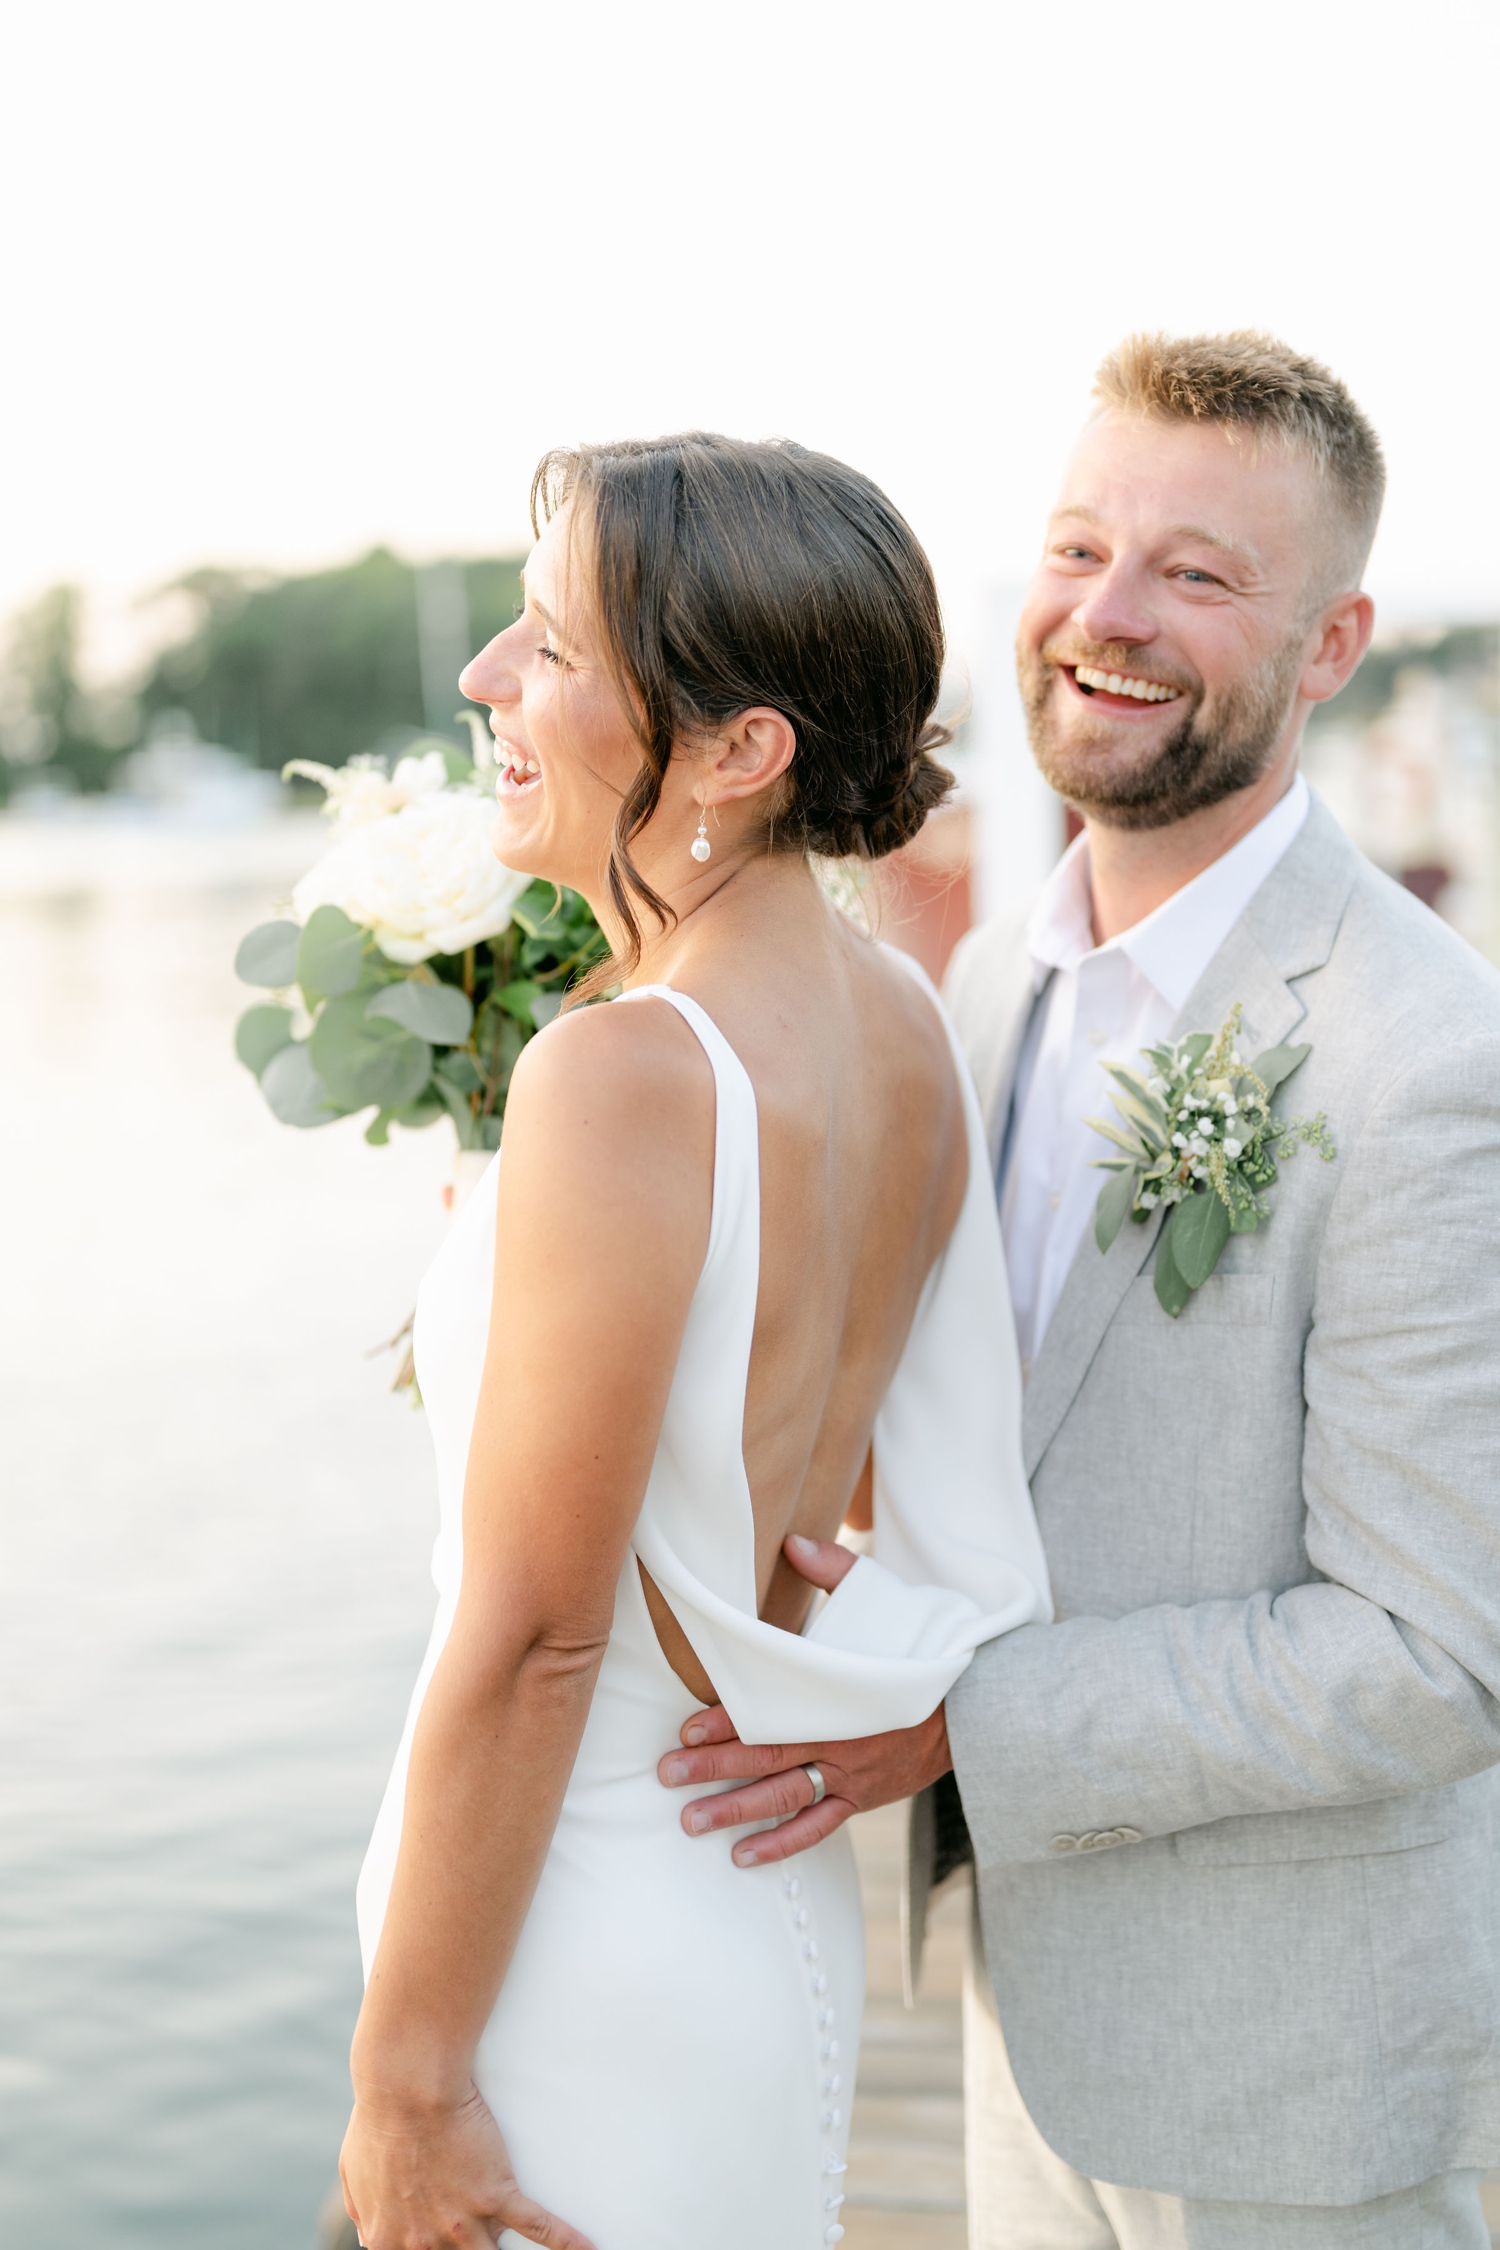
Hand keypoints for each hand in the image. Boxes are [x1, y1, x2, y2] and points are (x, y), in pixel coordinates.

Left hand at [340, 2080, 596, 2249]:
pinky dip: (567, 2242)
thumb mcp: (354, 2174)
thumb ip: (363, 2211)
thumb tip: (368, 2233)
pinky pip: (539, 2226)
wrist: (407, 2086)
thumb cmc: (378, 2121)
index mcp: (390, 2240)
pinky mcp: (496, 2193)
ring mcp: (464, 2221)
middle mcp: (427, 2242)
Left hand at [656, 1533, 953, 1864]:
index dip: (727, 1721)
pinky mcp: (861, 1798)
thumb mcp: (886, 1601)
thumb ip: (836, 1571)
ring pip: (784, 1798)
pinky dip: (781, 1844)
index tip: (686, 1730)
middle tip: (667, 1776)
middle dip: (713, 1768)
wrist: (977, 1705)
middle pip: (767, 1757)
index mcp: (837, 1695)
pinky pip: (817, 1827)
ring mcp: (849, 1775)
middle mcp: (839, 1741)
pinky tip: (743, 1855)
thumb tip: (794, 1542)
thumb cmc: (923, 1651)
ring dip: (735, 1810)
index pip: (772, 1711)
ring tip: (690, 1822)